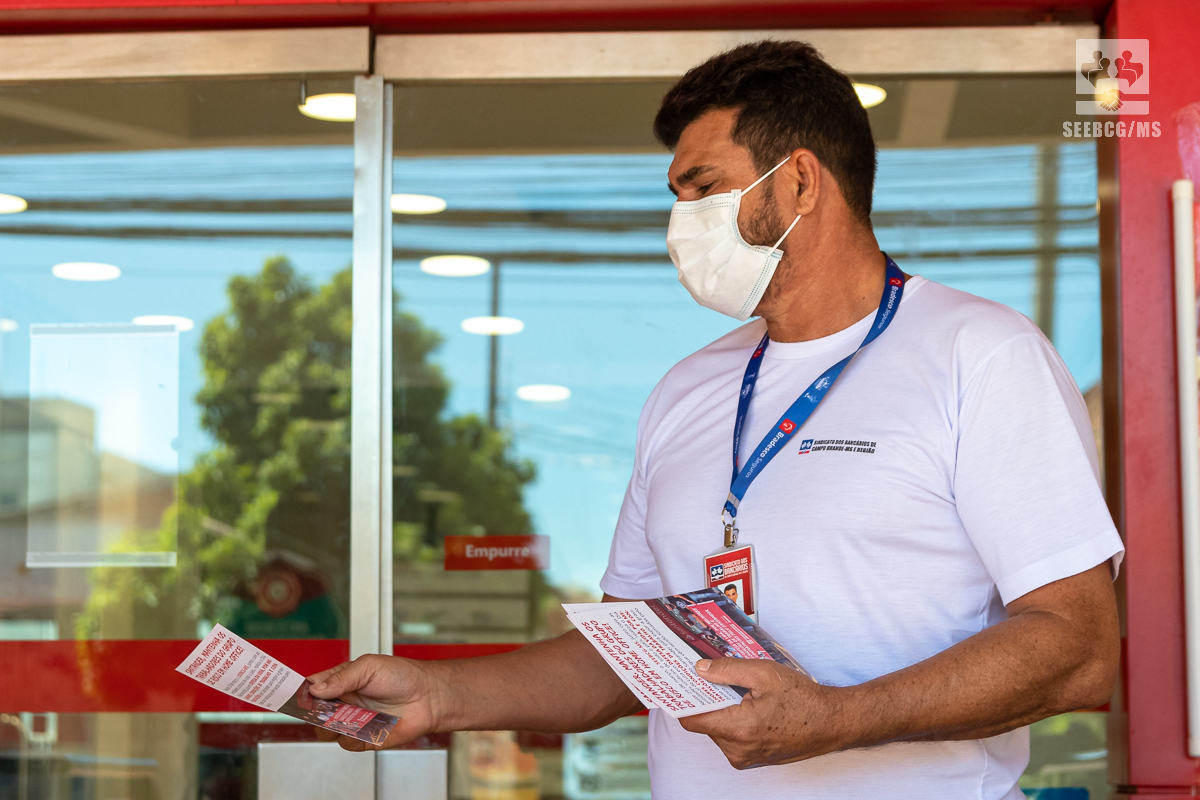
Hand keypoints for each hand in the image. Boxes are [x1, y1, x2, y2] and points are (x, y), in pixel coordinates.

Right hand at [308, 655, 442, 751]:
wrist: (428, 696)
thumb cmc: (403, 676)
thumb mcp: (369, 666)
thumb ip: (341, 677)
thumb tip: (316, 688)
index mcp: (342, 681)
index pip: (313, 687)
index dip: (302, 691)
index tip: (295, 694)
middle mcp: (344, 702)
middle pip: (314, 712)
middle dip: (313, 712)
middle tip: (320, 707)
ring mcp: (353, 721)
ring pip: (326, 731)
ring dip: (332, 725)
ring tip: (345, 716)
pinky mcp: (363, 738)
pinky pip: (346, 743)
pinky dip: (351, 736)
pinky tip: (363, 725)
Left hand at [678, 658, 850, 768]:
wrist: (831, 722)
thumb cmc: (803, 699)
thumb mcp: (764, 674)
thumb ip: (727, 670)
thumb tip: (699, 669)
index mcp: (738, 729)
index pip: (692, 719)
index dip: (684, 699)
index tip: (680, 682)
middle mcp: (738, 750)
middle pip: (704, 722)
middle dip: (708, 699)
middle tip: (713, 677)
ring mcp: (745, 757)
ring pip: (718, 730)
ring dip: (723, 710)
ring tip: (740, 691)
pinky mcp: (753, 759)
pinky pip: (731, 738)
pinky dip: (734, 720)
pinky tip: (749, 704)